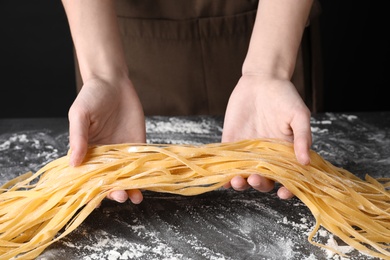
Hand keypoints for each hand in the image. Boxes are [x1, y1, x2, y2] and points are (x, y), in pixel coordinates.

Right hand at [68, 77, 145, 203]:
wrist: (114, 82)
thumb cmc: (91, 96)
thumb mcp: (80, 115)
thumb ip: (78, 138)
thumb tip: (73, 163)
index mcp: (86, 151)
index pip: (88, 175)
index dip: (92, 188)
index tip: (97, 198)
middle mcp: (104, 155)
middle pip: (109, 179)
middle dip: (114, 190)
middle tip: (120, 196)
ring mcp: (122, 151)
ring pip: (126, 175)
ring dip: (130, 188)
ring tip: (134, 197)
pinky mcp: (138, 144)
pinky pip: (141, 162)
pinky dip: (144, 174)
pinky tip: (147, 184)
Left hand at [221, 74, 311, 198]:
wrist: (262, 80)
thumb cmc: (285, 97)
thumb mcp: (299, 115)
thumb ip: (302, 137)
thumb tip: (306, 162)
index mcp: (284, 153)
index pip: (287, 178)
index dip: (287, 189)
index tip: (283, 193)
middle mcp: (265, 156)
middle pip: (263, 180)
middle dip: (259, 185)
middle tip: (255, 179)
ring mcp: (247, 151)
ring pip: (243, 174)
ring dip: (239, 182)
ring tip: (237, 181)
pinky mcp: (231, 142)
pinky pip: (226, 160)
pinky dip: (223, 171)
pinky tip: (222, 177)